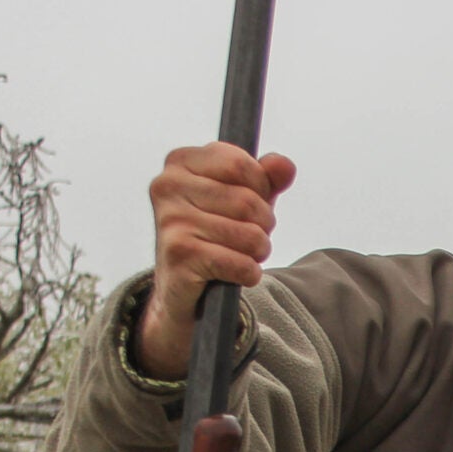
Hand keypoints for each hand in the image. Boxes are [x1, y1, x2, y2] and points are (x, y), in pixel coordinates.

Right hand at [134, 143, 297, 378]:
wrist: (181, 289)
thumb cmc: (214, 235)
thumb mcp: (242, 199)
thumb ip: (265, 178)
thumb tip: (285, 165)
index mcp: (179, 162)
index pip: (240, 164)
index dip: (260, 188)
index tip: (252, 202)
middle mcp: (168, 186)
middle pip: (248, 202)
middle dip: (263, 225)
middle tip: (248, 238)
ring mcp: (171, 220)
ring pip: (250, 235)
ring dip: (258, 252)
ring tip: (241, 255)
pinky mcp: (179, 255)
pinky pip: (240, 264)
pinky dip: (249, 274)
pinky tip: (235, 274)